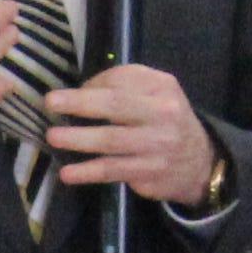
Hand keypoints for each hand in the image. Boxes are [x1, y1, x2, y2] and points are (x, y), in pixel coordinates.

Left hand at [40, 59, 224, 206]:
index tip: (68, 93)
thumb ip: (126, 86)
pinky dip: (88, 171)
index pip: (122, 79)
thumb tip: (82, 90)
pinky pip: (112, 170)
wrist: (200, 162)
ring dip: (78, 138)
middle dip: (80, 103)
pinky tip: (68, 173)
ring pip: (111, 140)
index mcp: (162, 87)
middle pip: (116, 106)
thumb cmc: (166, 123)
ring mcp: (157, 144)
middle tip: (51, 103)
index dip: (91, 85)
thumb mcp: (157, 95)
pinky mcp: (149, 171)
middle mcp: (163, 113)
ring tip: (53, 137)